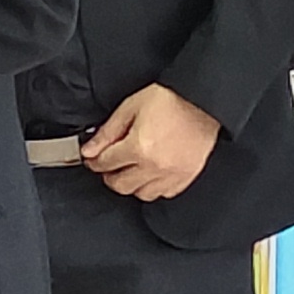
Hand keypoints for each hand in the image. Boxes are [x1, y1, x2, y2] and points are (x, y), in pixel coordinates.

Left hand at [84, 83, 222, 201]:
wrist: (204, 101)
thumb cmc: (171, 99)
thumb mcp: (131, 107)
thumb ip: (108, 131)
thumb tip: (90, 149)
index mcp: (139, 146)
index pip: (106, 163)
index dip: (94, 161)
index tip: (92, 158)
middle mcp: (155, 165)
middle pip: (120, 185)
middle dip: (109, 175)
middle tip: (109, 164)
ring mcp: (172, 174)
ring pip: (141, 193)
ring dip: (131, 183)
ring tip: (130, 168)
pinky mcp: (186, 177)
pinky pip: (163, 193)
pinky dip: (153, 187)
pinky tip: (150, 173)